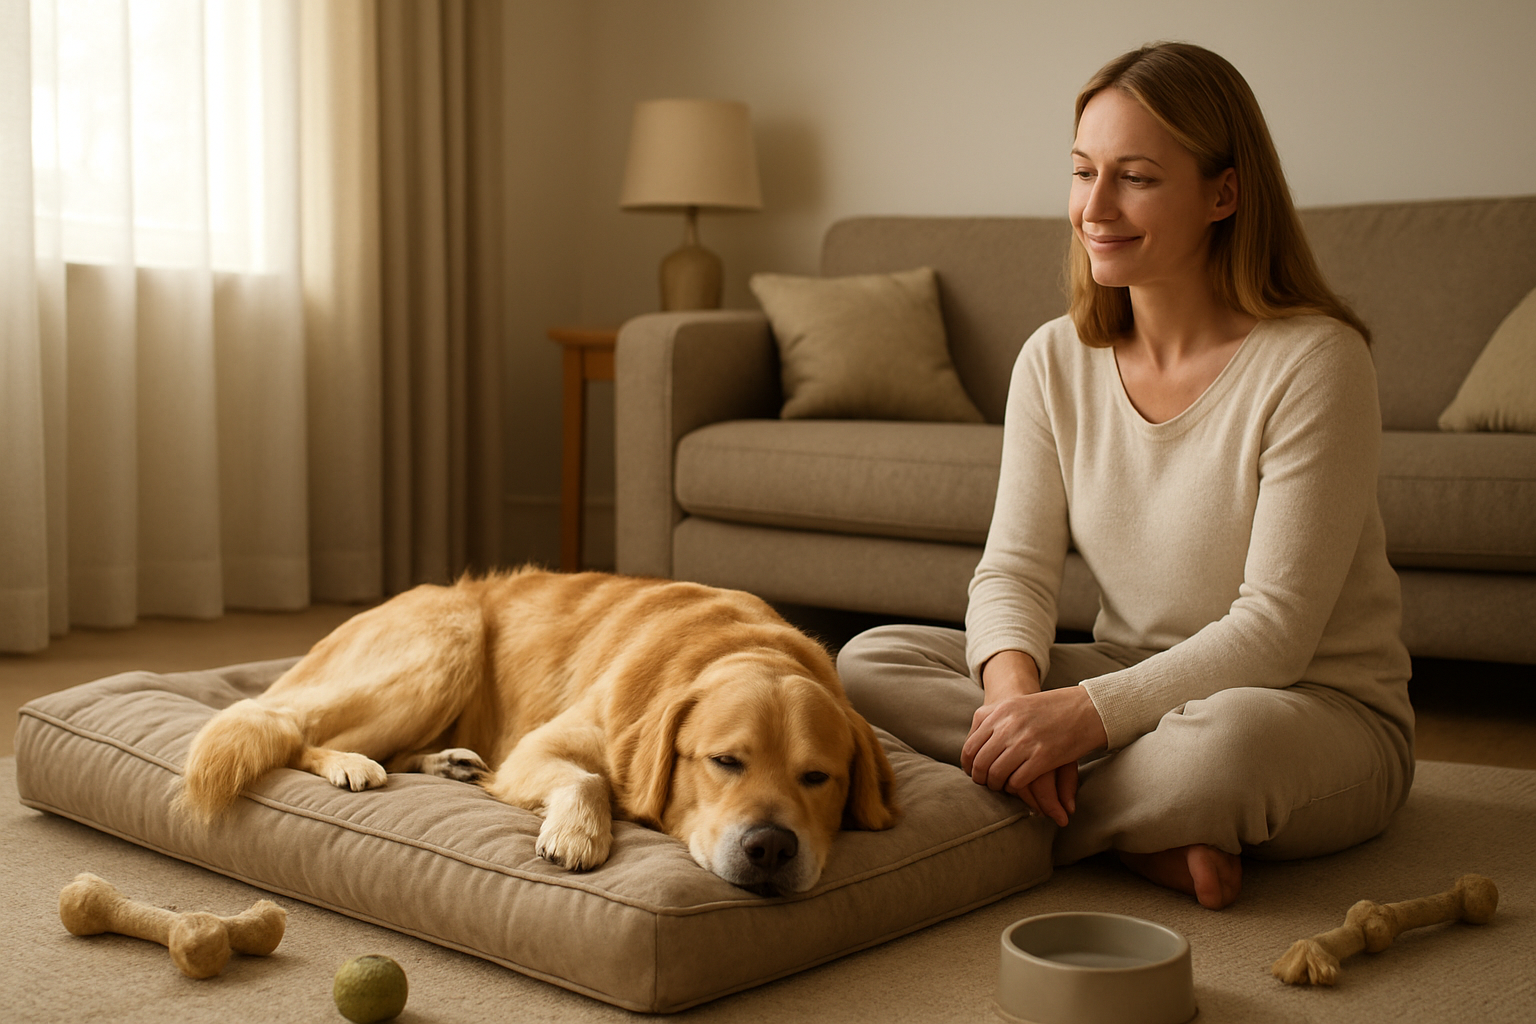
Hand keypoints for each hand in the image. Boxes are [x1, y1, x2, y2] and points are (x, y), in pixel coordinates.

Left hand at [961, 684, 1107, 826]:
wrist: (1086, 707)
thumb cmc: (1051, 708)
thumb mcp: (1016, 705)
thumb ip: (993, 719)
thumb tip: (974, 742)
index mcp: (999, 711)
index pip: (971, 746)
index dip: (968, 764)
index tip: (973, 772)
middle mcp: (1008, 726)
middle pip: (981, 763)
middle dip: (980, 778)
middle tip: (986, 783)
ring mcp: (1024, 742)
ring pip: (996, 774)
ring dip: (997, 785)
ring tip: (1001, 786)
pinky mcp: (1042, 757)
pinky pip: (1017, 781)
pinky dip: (1014, 787)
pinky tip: (1018, 785)